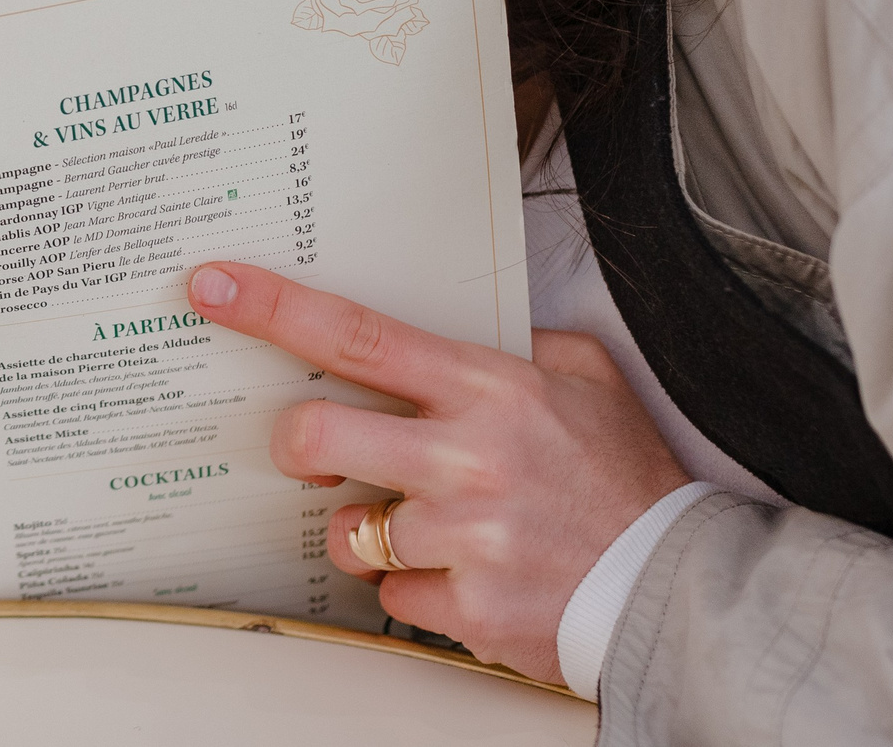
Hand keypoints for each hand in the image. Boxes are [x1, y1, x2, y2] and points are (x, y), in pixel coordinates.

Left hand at [186, 260, 689, 682]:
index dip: (273, 307)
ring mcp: (460, 535)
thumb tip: (456, 325)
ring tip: (439, 529)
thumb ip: (514, 343)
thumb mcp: (586, 380)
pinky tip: (467, 576)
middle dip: (297, 444)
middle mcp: (464, 457)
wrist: (678, 589)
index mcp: (486, 388)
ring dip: (372, 530)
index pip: (357, 334)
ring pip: (345, 528)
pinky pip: (389, 594)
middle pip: (313, 433)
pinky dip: (415, 589)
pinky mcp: (463, 606)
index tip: (213, 286)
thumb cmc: (627, 479)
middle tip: (317, 453)